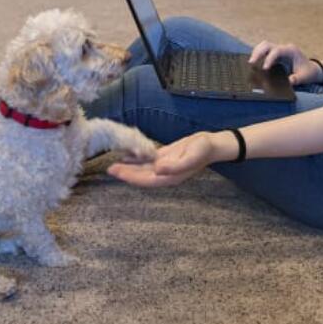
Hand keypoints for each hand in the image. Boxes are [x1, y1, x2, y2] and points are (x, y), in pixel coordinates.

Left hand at [108, 132, 226, 187]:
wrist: (213, 144)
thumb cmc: (203, 151)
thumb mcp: (190, 157)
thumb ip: (174, 166)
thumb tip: (157, 170)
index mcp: (170, 177)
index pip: (145, 180)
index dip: (130, 177)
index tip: (116, 172)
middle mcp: (165, 174)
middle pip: (141, 176)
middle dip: (126, 173)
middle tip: (109, 168)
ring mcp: (165, 166)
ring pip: (143, 168)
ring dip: (129, 166)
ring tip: (114, 163)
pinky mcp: (166, 156)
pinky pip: (148, 159)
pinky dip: (137, 158)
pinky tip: (127, 155)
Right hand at [248, 41, 322, 85]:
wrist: (312, 69)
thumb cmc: (308, 73)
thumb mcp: (304, 77)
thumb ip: (297, 79)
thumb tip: (288, 82)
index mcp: (291, 51)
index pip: (277, 50)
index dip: (269, 58)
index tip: (264, 68)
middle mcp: (284, 48)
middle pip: (267, 45)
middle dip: (258, 52)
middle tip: (251, 63)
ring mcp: (280, 50)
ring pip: (264, 46)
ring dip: (256, 52)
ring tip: (251, 63)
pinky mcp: (276, 54)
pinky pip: (265, 51)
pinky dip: (259, 55)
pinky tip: (254, 63)